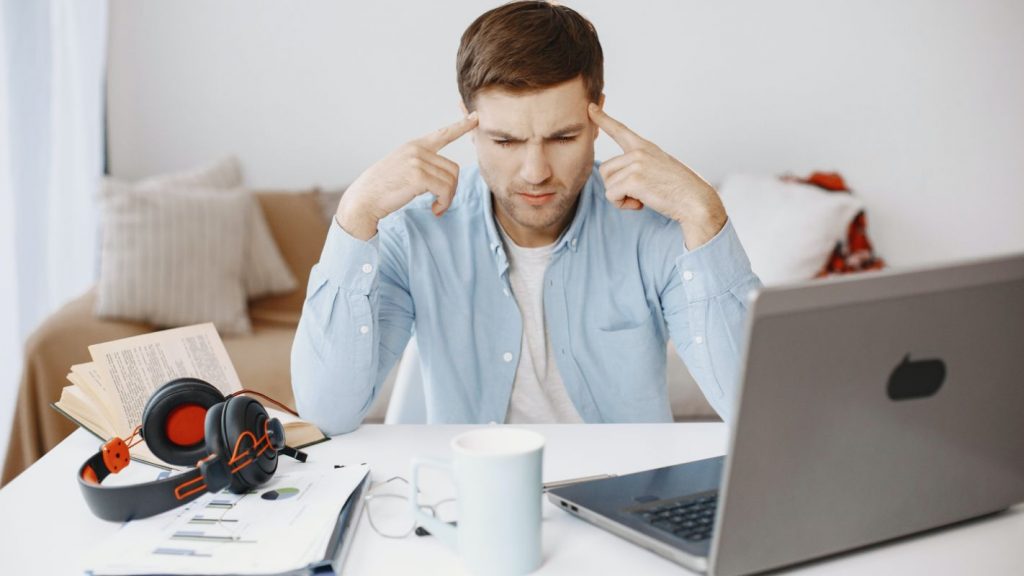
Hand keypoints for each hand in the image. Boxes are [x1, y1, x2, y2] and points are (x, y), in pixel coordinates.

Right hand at [336, 113, 478, 239]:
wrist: (363, 200)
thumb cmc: (381, 190)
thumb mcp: (401, 169)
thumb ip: (421, 166)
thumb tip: (444, 177)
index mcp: (414, 146)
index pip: (442, 134)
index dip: (461, 126)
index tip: (475, 117)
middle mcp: (417, 150)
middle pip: (453, 169)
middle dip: (451, 189)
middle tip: (440, 203)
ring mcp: (417, 161)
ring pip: (451, 180)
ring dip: (447, 198)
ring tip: (436, 207)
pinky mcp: (418, 175)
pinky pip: (445, 190)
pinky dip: (444, 203)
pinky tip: (434, 209)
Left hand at [588, 103, 726, 248]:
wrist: (695, 200)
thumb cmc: (679, 190)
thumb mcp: (659, 168)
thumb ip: (639, 165)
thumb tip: (616, 177)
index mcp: (645, 147)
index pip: (620, 130)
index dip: (603, 119)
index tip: (590, 108)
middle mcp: (639, 151)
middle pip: (605, 170)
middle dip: (616, 187)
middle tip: (637, 194)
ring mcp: (636, 163)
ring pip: (608, 184)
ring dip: (620, 197)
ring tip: (641, 198)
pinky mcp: (633, 179)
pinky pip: (612, 195)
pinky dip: (622, 204)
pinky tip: (640, 204)